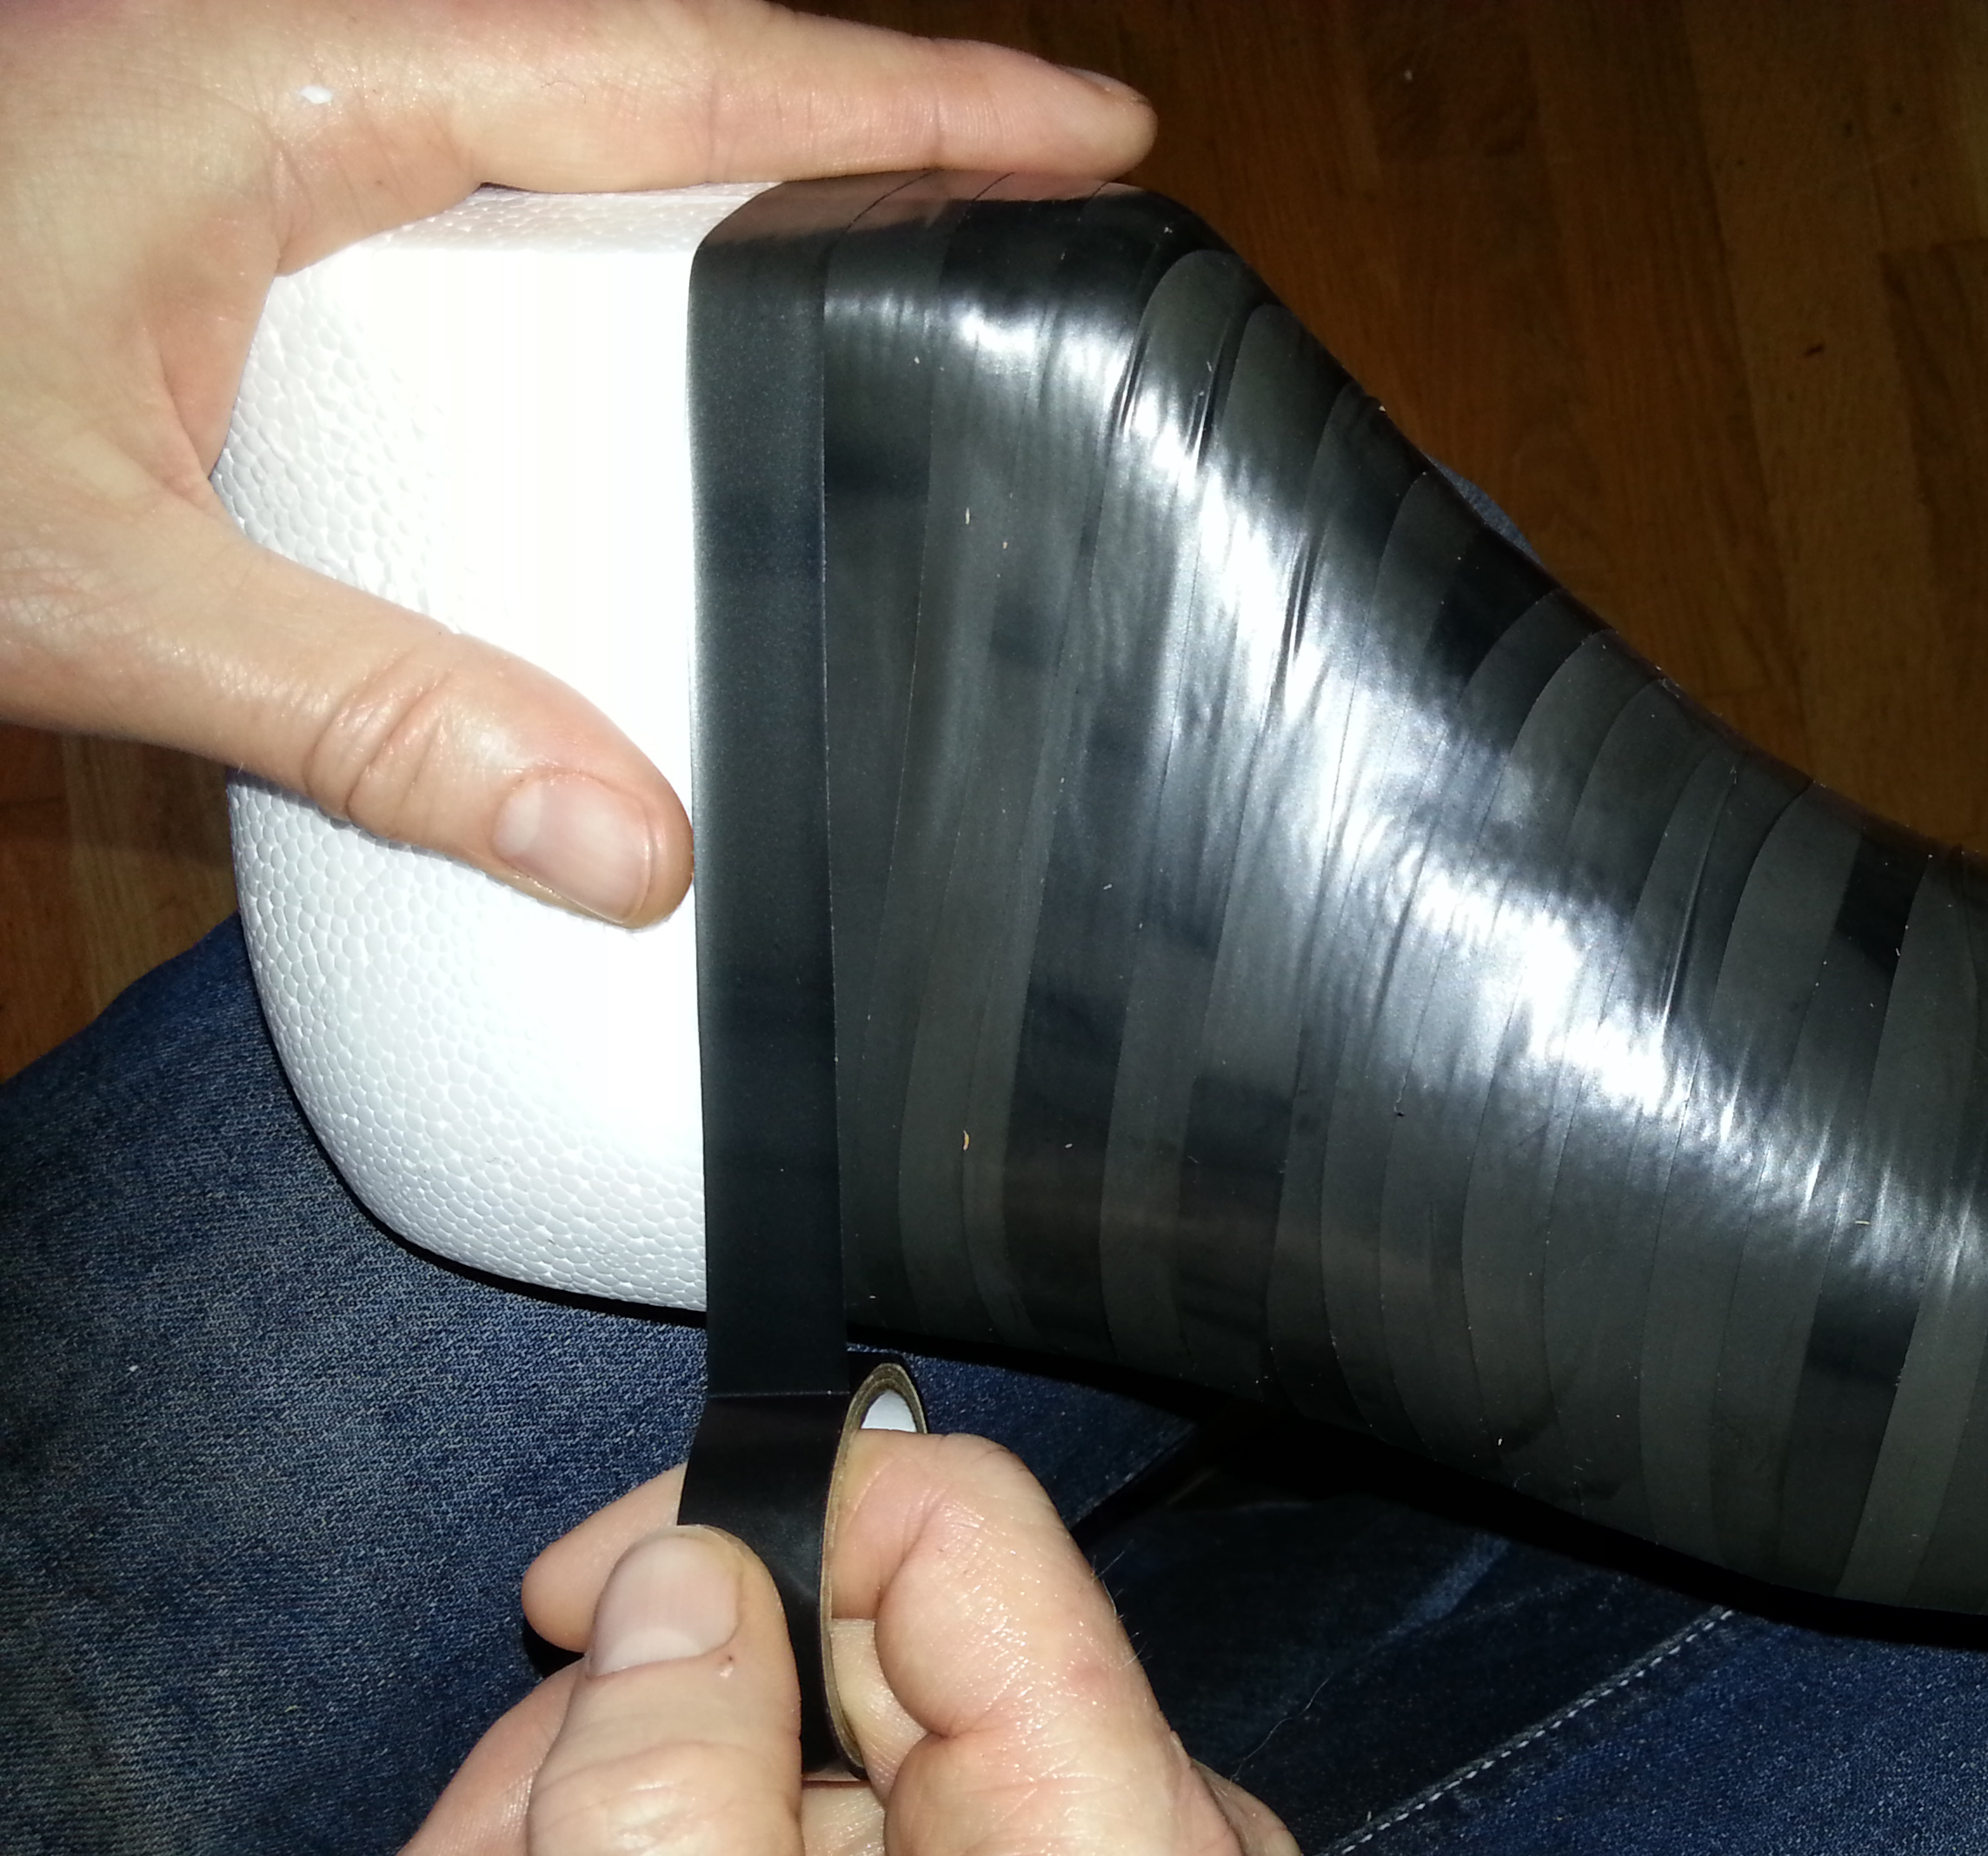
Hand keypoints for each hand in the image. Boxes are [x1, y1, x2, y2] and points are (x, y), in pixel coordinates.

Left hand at [0, 0, 1151, 924]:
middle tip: (1044, 185)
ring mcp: (247, 128)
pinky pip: (470, 190)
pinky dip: (612, 238)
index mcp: (282, 95)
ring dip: (741, 164)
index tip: (1087, 127)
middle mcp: (281, 75)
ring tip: (907, 240)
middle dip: (862, 108)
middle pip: (648, 61)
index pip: (675, 71)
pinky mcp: (213, 206)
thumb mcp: (86, 582)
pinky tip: (663, 327)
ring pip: (561, 111)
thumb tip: (629, 845)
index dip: (904, 97)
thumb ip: (369, 711)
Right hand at [384, 1435, 1304, 1855]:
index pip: (952, 1524)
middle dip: (654, 1721)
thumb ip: (666, 1811)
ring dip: (670, 1827)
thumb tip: (673, 1576)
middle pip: (883, 1641)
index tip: (570, 1610)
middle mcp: (1166, 1850)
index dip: (742, 1522)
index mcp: (1126, 1844)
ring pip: (864, 1757)